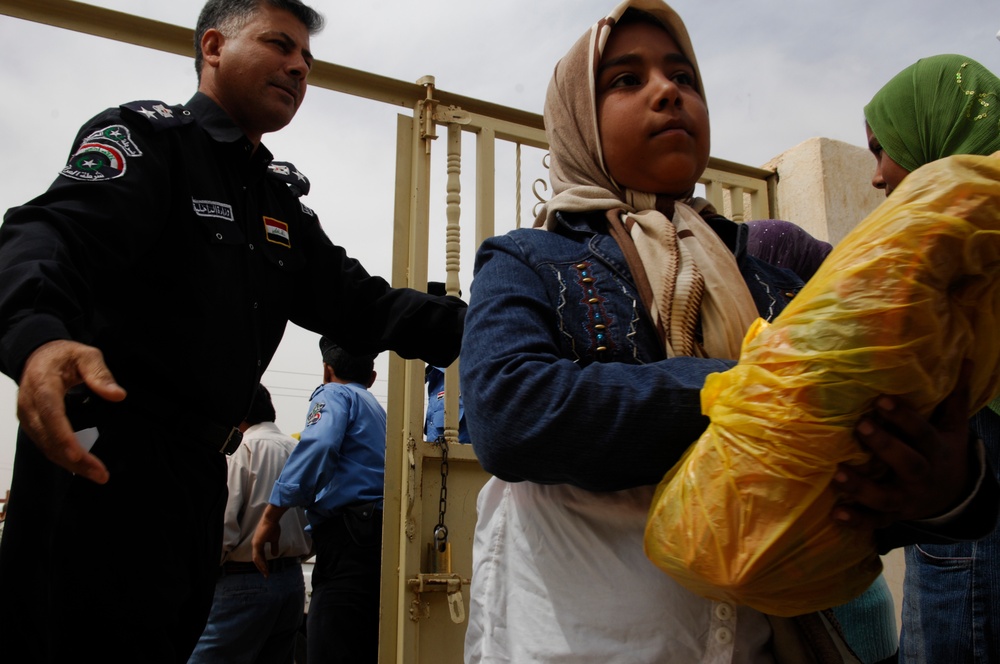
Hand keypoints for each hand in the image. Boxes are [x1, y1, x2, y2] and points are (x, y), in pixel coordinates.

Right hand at [16, 340, 125, 483]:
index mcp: (43, 386)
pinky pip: (46, 445)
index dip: (62, 436)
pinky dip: (63, 458)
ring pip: (46, 446)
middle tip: (100, 474)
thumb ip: (100, 373)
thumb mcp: (85, 355)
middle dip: (74, 459)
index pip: (50, 415)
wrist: (37, 355)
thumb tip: (117, 395)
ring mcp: (28, 417)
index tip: (77, 454)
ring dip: (70, 464)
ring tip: (97, 474)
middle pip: (49, 438)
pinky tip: (81, 467)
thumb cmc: (63, 356)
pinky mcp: (32, 424)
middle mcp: (30, 405)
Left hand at [251, 505, 286, 576]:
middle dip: (261, 567)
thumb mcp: (274, 539)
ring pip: (257, 559)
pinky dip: (262, 563)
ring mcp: (255, 544)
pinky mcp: (257, 544)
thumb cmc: (273, 526)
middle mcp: (255, 544)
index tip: (267, 569)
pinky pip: (258, 556)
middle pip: (257, 559)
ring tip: (266, 573)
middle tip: (266, 574)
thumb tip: (275, 555)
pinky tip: (265, 568)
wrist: (271, 519)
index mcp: (258, 543)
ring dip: (261, 567)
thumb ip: (274, 547)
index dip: (263, 563)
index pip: (260, 556)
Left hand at [831, 360, 974, 529]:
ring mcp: (905, 499)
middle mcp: (921, 476)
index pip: (922, 432)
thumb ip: (953, 395)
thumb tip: (965, 357)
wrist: (950, 497)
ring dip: (861, 487)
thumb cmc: (942, 451)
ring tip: (837, 474)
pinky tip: (836, 514)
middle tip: (860, 426)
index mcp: (936, 450)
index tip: (882, 398)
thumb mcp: (953, 427)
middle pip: (907, 463)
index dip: (904, 417)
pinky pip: (873, 522)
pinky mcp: (890, 516)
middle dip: (885, 446)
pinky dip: (855, 521)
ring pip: (885, 496)